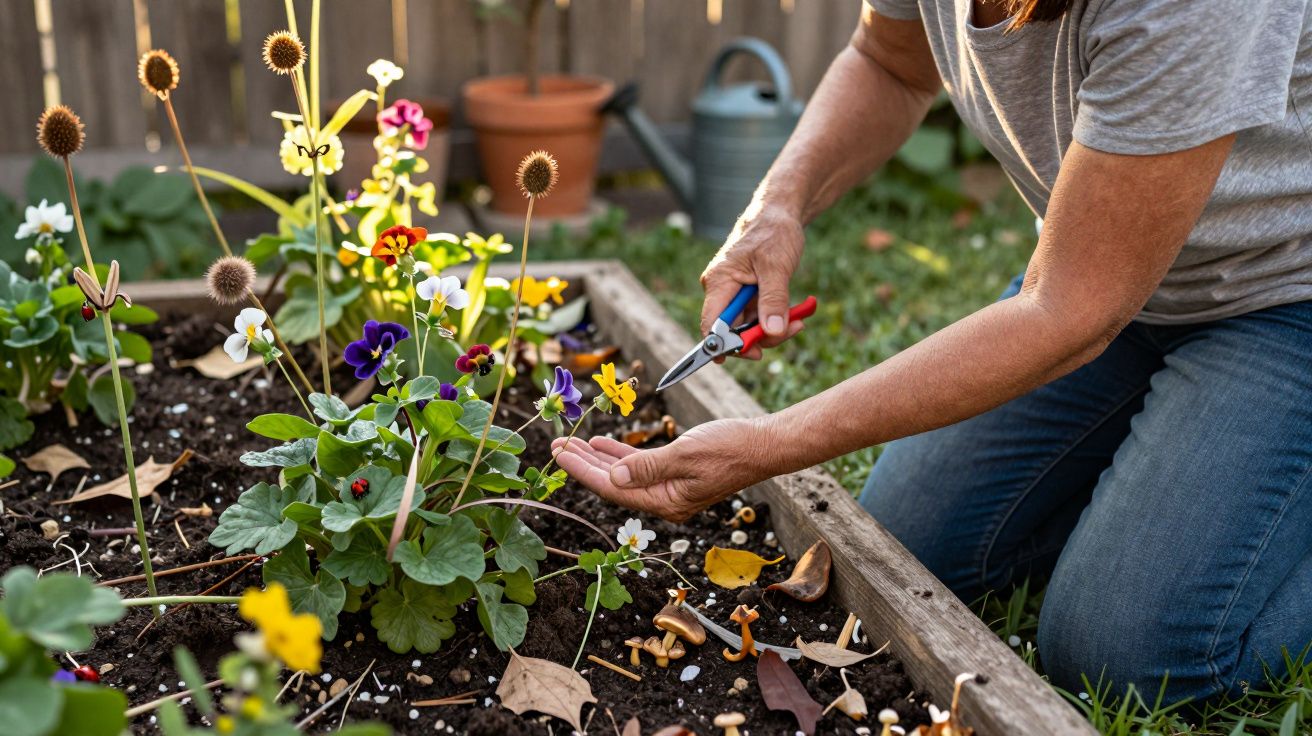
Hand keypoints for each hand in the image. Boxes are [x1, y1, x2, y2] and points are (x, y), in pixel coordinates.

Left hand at [551, 418, 777, 521]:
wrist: (764, 444)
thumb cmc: (730, 448)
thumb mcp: (685, 455)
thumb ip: (647, 467)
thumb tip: (613, 477)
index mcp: (666, 502)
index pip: (613, 488)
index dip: (582, 471)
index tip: (559, 453)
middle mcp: (665, 501)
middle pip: (613, 484)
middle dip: (583, 465)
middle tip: (555, 446)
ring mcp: (671, 489)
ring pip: (625, 474)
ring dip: (598, 459)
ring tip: (572, 443)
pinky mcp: (677, 474)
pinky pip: (640, 466)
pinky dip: (620, 455)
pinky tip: (603, 444)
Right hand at [701, 203, 806, 359]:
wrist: (779, 214)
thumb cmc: (773, 232)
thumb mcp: (776, 267)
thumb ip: (773, 300)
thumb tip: (771, 331)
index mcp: (719, 282)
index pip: (712, 325)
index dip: (725, 346)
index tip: (750, 355)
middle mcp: (721, 292)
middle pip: (732, 332)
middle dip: (761, 337)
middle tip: (790, 331)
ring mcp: (734, 296)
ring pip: (748, 328)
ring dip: (773, 331)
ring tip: (798, 321)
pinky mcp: (747, 297)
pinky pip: (757, 319)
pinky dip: (775, 321)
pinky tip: (794, 316)